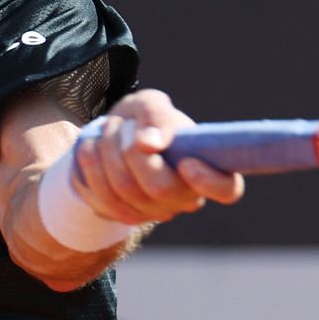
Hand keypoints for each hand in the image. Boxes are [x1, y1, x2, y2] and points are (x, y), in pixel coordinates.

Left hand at [70, 89, 245, 225]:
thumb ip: (154, 114)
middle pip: (162, 188)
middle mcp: (185, 196)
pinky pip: (103, 198)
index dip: (209, 181)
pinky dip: (92, 166)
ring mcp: (156, 211)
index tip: (185, 162)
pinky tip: (91, 147)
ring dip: (107, 152)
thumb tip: (150, 142)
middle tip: (120, 126)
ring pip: (127, 191)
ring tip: (106, 129)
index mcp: (206, 168)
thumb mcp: (148, 104)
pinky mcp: (125, 215)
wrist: (110, 138)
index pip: (227, 189)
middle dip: (132, 153)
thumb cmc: (141, 121)